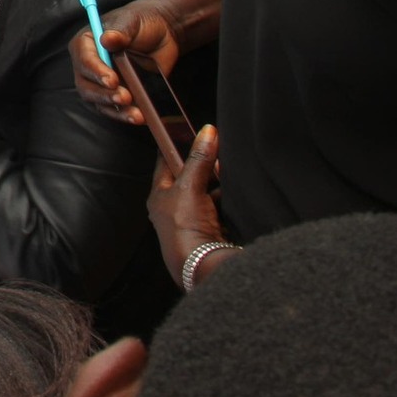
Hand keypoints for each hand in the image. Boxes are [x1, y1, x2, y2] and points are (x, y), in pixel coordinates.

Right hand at [68, 0, 182, 124]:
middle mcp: (88, 65)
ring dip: (116, 110)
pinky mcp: (114, 95)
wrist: (161, 35)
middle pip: (86, 85)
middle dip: (104, 94)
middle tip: (124, 97)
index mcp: (86, 43)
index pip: (83, 59)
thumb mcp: (132, 21)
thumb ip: (120, 31)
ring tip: (135, 114)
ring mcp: (100, 83)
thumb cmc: (141, 22)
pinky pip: (114, 111)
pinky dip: (125, 116)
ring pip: (98, 102)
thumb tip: (107, 39)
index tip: (112, 79)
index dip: (96, 71)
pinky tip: (140, 117)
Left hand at [148, 124, 233, 287]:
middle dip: (204, 165)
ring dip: (217, 184)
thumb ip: (199, 159)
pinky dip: (227, 201)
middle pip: (189, 178)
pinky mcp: (209, 231)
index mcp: (159, 196)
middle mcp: (172, 209)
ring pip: (206, 193)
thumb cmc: (184, 228)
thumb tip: (207, 132)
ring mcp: (191, 221)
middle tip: (216, 150)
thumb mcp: (190, 186)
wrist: (201, 265)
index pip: (165, 163)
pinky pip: (219, 209)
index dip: (175, 146)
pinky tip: (236, 194)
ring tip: (229, 170)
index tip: (185, 131)